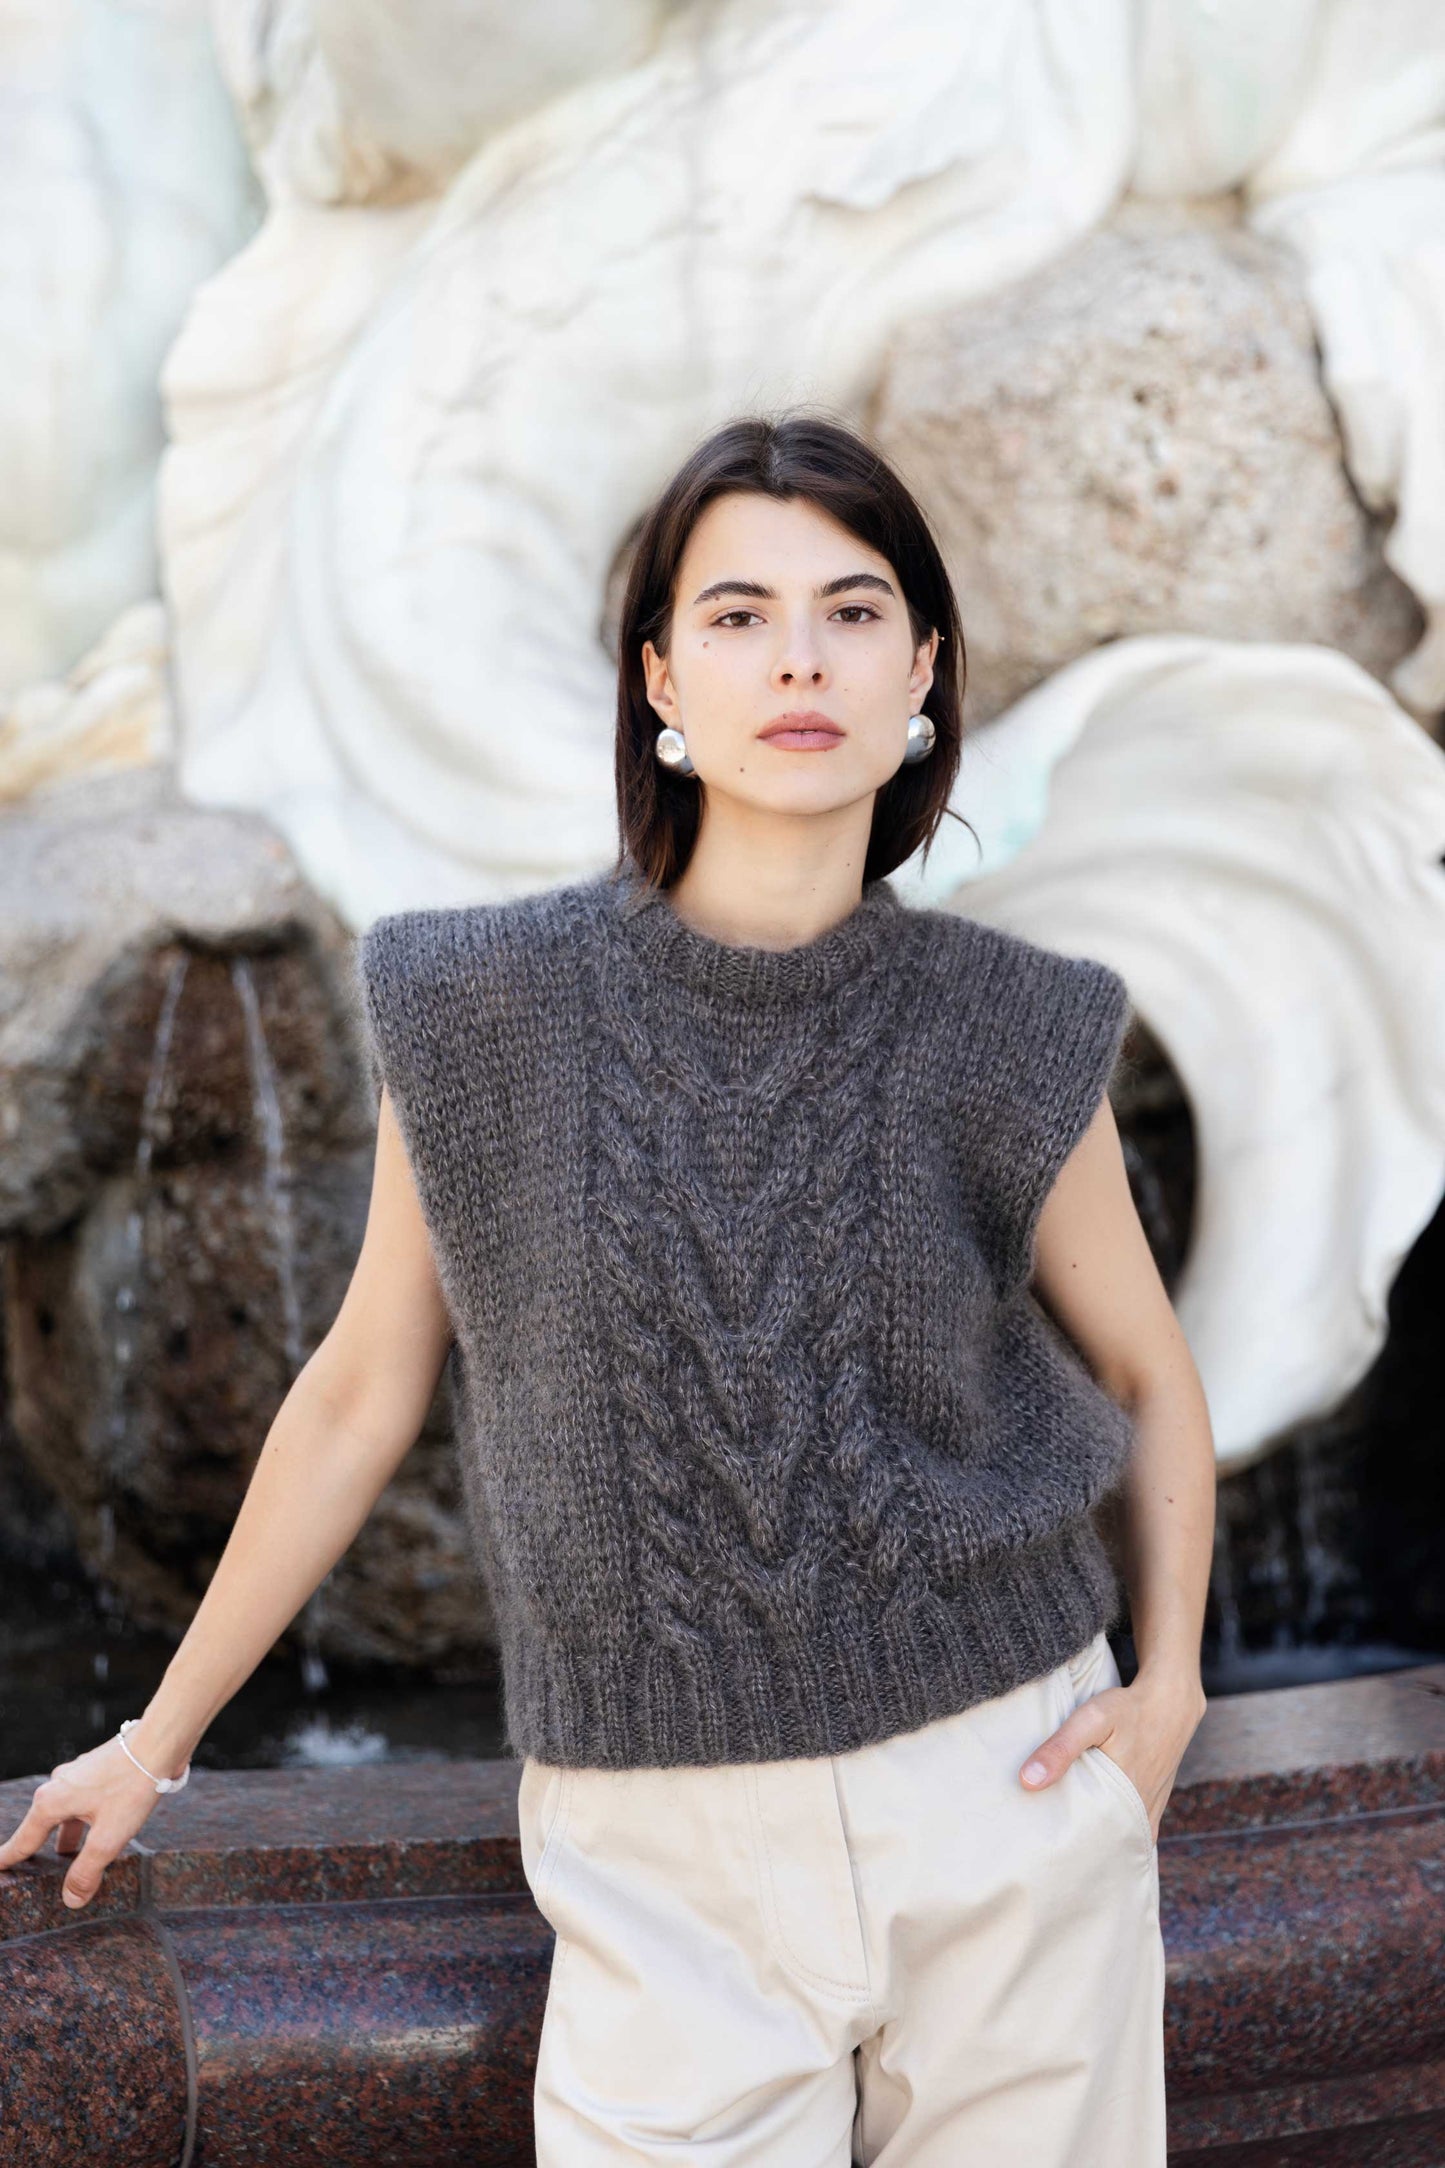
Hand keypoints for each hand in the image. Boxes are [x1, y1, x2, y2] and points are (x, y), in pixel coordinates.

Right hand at [0, 1733, 181, 1909]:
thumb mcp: (108, 1838)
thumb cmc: (131, 1786)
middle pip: (42, 1826)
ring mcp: (78, 1775)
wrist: (158, 1742)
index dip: (8, 1858)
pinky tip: (96, 1827)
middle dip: (38, 1848)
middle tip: (30, 1868)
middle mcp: (58, 1785)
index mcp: (51, 1802)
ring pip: (65, 1813)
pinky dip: (82, 1819)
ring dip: (65, 1835)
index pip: (23, 1840)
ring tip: (66, 1855)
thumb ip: (87, 1871)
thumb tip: (71, 1900)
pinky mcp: (96, 1771)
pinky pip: (81, 1801)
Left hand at [1017, 1669, 1206, 1842]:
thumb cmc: (1129, 1708)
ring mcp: (1150, 1810)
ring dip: (1099, 1841)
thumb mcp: (1091, 1719)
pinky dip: (1117, 1832)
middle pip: (1105, 1844)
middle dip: (1080, 1850)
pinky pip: (1134, 1829)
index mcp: (1125, 1802)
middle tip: (1049, 1853)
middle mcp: (1141, 1814)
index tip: (1042, 1854)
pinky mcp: (1155, 1803)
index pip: (1092, 1844)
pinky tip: (1097, 1831)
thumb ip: (1060, 1748)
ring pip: (1121, 1838)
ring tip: (1068, 1845)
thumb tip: (1027, 1782)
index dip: (1067, 1850)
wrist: (1171, 1700)